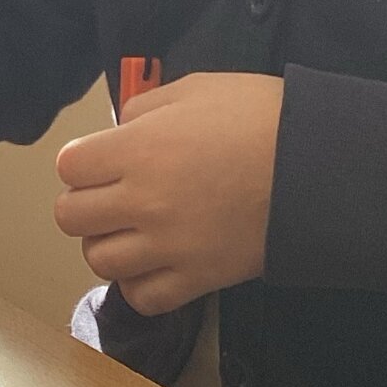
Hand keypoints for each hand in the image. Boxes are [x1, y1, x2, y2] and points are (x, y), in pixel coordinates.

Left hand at [54, 72, 282, 314]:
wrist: (317, 165)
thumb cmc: (259, 116)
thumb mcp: (196, 88)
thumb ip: (146, 108)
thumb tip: (118, 131)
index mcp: (138, 149)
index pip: (69, 166)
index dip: (83, 160)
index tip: (103, 158)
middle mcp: (142, 202)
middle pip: (71, 217)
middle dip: (86, 202)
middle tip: (113, 194)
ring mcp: (168, 246)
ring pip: (99, 261)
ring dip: (107, 244)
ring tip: (132, 231)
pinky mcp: (197, 278)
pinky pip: (142, 298)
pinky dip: (139, 284)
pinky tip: (154, 264)